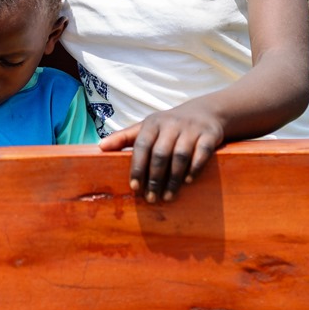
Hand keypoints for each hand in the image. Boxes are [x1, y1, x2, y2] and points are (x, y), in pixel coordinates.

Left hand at [99, 101, 224, 203]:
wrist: (205, 112)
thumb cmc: (168, 125)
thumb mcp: (146, 127)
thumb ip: (124, 137)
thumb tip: (100, 147)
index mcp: (152, 123)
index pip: (141, 146)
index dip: (137, 167)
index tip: (134, 187)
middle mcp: (171, 124)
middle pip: (160, 154)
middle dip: (154, 178)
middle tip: (151, 198)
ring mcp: (191, 129)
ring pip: (180, 155)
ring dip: (173, 178)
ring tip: (168, 196)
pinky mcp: (209, 134)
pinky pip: (202, 152)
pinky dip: (195, 168)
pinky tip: (188, 181)